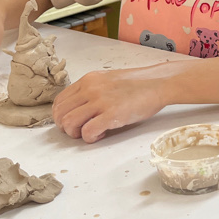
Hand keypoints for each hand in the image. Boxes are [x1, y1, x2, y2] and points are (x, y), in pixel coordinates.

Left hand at [51, 68, 166, 142]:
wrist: (159, 83)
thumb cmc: (138, 84)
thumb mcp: (109, 80)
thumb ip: (92, 91)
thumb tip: (79, 109)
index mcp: (88, 80)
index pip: (60, 101)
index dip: (61, 116)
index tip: (70, 122)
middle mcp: (90, 89)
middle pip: (61, 114)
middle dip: (66, 127)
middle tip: (79, 131)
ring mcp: (100, 101)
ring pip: (69, 123)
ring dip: (76, 134)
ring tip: (90, 133)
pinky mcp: (112, 114)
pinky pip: (87, 132)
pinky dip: (90, 138)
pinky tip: (101, 134)